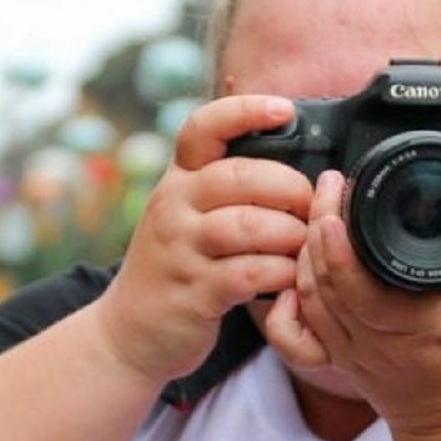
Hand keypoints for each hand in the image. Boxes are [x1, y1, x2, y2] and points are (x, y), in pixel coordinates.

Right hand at [91, 95, 314, 383]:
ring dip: (289, 233)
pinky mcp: (194, 292)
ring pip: (247, 225)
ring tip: (303, 245)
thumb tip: (298, 163)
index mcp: (178, 180)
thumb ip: (228, 187)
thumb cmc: (177, 265)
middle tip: (311, 205)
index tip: (285, 109)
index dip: (244, 111)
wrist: (129, 331)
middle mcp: (173, 206)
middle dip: (288, 186)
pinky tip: (290, 278)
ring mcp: (180, 249)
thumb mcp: (187, 214)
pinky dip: (280, 274)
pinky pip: (249, 273)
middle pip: (236, 176)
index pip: (202, 128)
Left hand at [262, 170, 440, 433]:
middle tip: (328, 187)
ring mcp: (344, 351)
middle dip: (316, 228)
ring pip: (306, 298)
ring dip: (304, 253)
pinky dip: (285, 302)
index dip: (337, 248)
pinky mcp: (331, 357)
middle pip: (322, 282)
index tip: (335, 206)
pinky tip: (291, 274)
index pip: (356, 287)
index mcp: (407, 324)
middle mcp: (368, 339)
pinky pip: (293, 333)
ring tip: (318, 212)